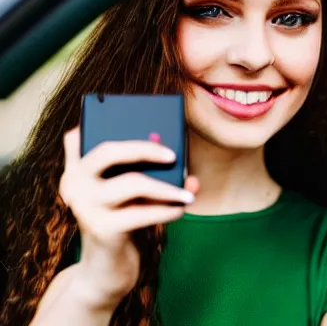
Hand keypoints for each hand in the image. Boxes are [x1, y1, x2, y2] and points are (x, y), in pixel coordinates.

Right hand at [59, 127, 198, 309]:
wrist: (105, 271)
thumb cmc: (123, 222)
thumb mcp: (131, 196)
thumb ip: (151, 177)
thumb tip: (187, 172)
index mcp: (77, 170)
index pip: (78, 137)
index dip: (100, 121)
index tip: (136, 118)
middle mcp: (75, 185)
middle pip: (108, 151)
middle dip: (145, 148)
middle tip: (173, 153)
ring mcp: (86, 207)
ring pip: (133, 183)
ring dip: (168, 188)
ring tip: (188, 194)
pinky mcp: (102, 230)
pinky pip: (143, 213)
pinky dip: (167, 210)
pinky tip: (180, 209)